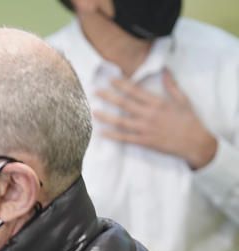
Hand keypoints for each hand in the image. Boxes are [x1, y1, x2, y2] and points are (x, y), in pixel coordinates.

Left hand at [94, 70, 217, 168]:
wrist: (195, 142)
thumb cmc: (189, 120)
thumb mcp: (183, 100)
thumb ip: (171, 85)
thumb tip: (164, 70)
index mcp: (158, 103)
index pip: (136, 91)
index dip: (122, 85)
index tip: (110, 80)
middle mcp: (149, 115)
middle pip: (125, 104)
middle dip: (109, 97)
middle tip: (95, 91)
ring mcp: (145, 129)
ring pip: (121, 121)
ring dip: (106, 116)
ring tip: (93, 111)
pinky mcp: (144, 141)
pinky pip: (124, 138)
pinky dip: (112, 135)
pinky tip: (101, 132)